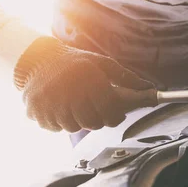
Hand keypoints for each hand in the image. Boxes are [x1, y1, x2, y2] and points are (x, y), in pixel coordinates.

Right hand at [15, 37, 156, 132]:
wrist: (36, 59)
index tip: (118, 113)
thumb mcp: (101, 63)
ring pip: (75, 127)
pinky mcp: (37, 113)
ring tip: (77, 104)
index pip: (110, 109)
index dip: (117, 115)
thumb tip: (151, 89)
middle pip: (94, 123)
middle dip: (100, 119)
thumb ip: (126, 77)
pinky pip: (58, 128)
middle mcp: (68, 91)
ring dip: (80, 120)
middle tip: (97, 108)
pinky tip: (61, 106)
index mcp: (88, 78)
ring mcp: (50, 104)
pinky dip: (62, 121)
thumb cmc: (74, 62)